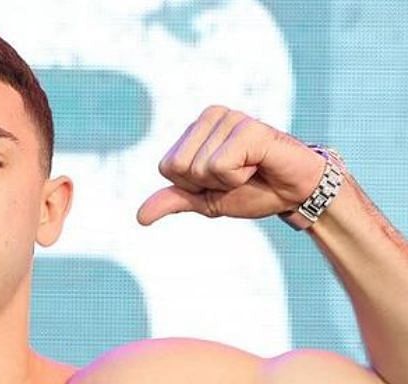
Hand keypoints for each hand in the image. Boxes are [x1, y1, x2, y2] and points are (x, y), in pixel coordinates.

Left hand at [137, 107, 329, 224]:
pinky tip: (259, 164)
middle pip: (178, 167)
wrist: (295, 193)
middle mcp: (211, 115)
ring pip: (199, 168)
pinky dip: (238, 177)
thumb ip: (174, 201)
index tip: (221, 179)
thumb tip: (140, 217)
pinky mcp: (249, 128)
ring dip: (226, 180)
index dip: (192, 185)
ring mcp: (231, 118)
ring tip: (251, 168)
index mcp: (196, 129)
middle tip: (238, 174)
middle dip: (206, 183)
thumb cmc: (253, 190)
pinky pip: (220, 166)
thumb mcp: (205, 200)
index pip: (167, 167)